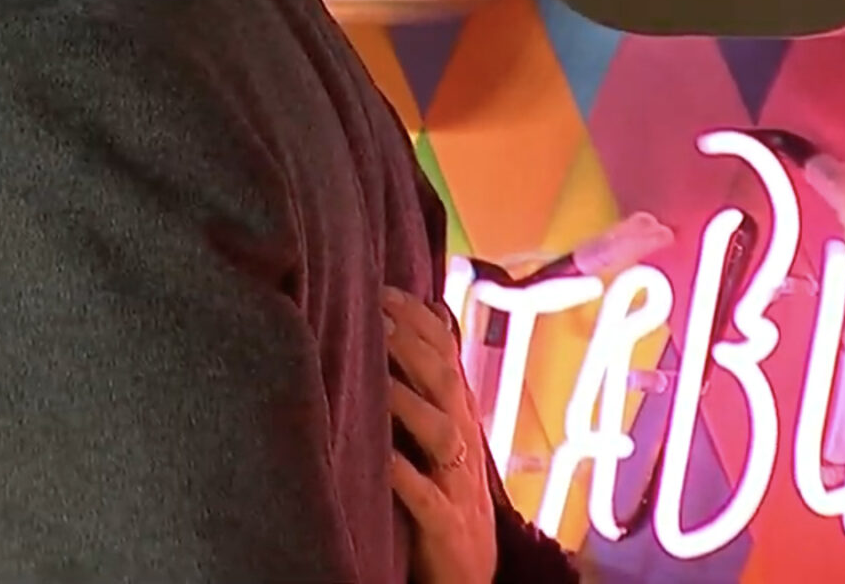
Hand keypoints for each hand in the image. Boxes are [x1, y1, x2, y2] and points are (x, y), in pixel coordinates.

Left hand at [386, 287, 496, 583]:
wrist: (470, 572)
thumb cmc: (445, 491)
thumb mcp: (441, 433)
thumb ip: (428, 383)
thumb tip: (418, 317)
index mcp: (458, 415)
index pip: (446, 355)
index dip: (419, 320)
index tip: (383, 288)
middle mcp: (462, 442)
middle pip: (444, 382)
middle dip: (411, 346)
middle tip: (375, 316)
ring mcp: (456, 483)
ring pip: (441, 433)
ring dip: (408, 402)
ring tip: (376, 376)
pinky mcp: (445, 525)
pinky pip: (427, 498)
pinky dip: (404, 476)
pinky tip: (380, 458)